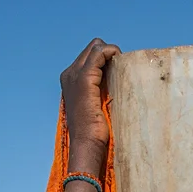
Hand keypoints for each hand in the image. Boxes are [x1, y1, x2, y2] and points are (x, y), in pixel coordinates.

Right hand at [60, 39, 120, 165]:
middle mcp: (69, 74)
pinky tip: (121, 62)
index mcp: (71, 80)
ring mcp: (74, 75)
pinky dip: (111, 52)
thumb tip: (120, 81)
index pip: (90, 56)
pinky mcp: (84, 79)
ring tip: (123, 68)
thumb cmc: (96, 132)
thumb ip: (102, 91)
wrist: (87, 145)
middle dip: (109, 53)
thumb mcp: (98, 106)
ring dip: (112, 53)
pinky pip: (99, 53)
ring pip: (96, 46)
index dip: (106, 58)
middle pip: (93, 47)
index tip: (120, 71)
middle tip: (123, 69)